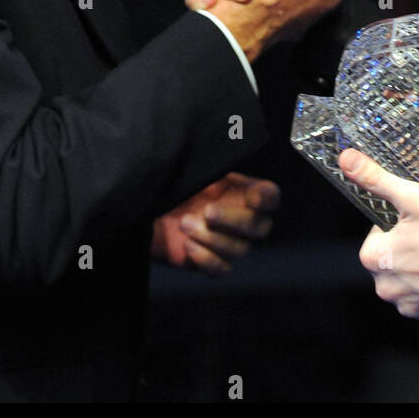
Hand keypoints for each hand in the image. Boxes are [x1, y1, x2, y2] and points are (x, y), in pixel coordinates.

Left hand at [152, 172, 281, 273]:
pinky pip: (222, 268)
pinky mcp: (210, 261)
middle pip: (260, 228)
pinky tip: (188, 245)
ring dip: (212, 238)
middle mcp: (240, 218)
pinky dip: (206, 258)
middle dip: (234, 220)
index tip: (252, 197)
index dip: (266, 198)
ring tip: (185, 223)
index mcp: (241, 191)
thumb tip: (232, 149)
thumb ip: (216, 165)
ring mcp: (227, 242)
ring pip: (239, 249)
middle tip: (207, 212)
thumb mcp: (196, 169)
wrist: (148, 209)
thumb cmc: (173, 185)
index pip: (271, 197)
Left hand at [339, 149, 418, 326]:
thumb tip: (348, 161)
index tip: (414, 223)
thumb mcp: (412, 197)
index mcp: (376, 260)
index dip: (394, 227)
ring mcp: (413, 308)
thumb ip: (376, 179)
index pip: (375, 238)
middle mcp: (388, 290)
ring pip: (409, 283)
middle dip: (406, 251)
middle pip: (390, 263)